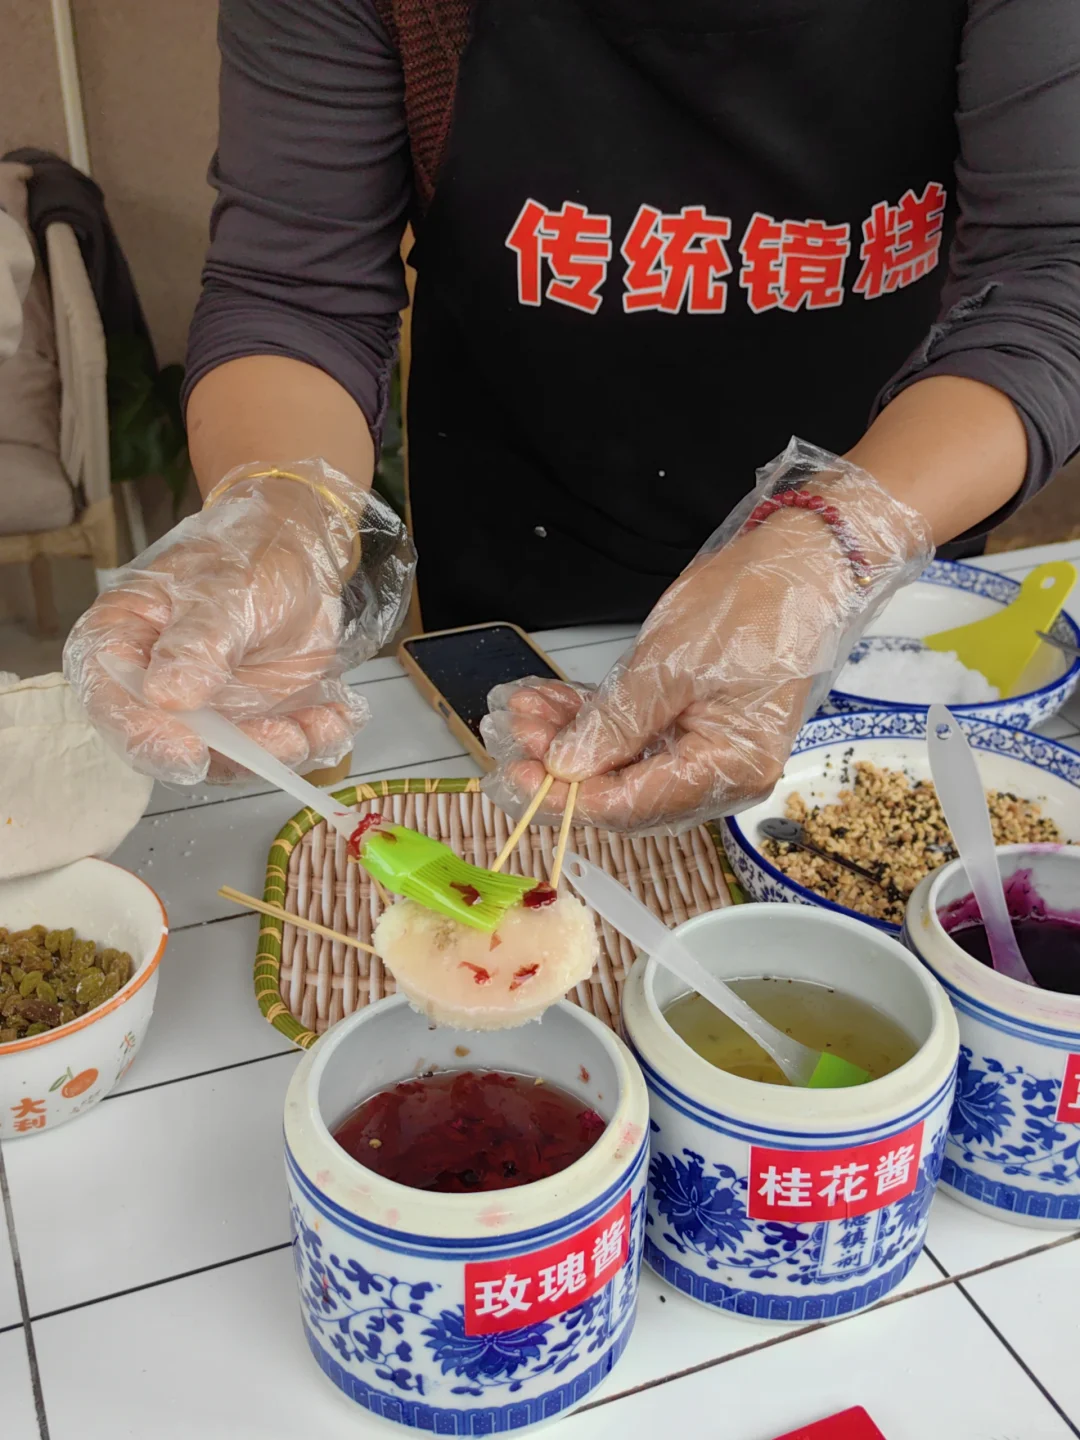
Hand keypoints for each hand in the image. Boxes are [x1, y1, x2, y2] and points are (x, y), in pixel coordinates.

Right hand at [64, 461, 414, 783]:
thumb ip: (198, 640)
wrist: (295, 554)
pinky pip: (280, 747)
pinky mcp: (253, 722)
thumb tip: (166, 695)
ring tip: (319, 724)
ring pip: (235, 758)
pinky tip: (337, 717)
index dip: (147, 739)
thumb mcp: (224, 589)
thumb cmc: (244, 558)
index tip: (190, 755)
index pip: (115, 705)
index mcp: (123, 644)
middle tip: (284, 740)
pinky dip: (313, 740)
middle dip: (237, 755)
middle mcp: (158, 692)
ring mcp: (208, 713)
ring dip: (281, 751)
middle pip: (179, 746)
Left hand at [482, 439, 931, 833]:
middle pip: (623, 793)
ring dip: (574, 741)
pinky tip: (556, 702)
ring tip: (527, 706)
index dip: (565, 794)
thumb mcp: (669, 664)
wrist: (804, 562)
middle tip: (513, 729)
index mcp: (726, 770)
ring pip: (625, 766)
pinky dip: (599, 724)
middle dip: (563, 764)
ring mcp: (713, 753)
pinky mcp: (701, 727)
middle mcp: (722, 776)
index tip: (514, 769)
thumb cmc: (750, 606)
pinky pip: (639, 741)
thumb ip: (615, 724)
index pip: (629, 806)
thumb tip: (566, 770)